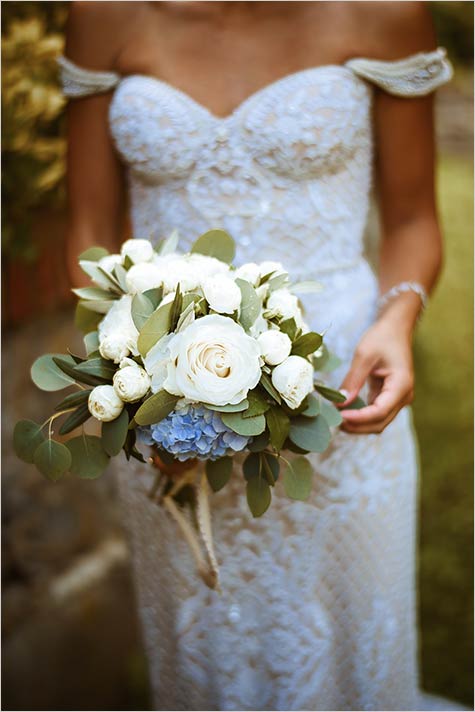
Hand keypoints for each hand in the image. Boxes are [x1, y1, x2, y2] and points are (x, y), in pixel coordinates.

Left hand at [338, 318, 414, 434]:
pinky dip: (360, 416)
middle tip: (333, 421)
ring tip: (336, 418)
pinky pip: (375, 413)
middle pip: (379, 423)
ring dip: (358, 424)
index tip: (339, 416)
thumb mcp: (364, 355)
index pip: (379, 412)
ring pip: (378, 422)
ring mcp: (398, 399)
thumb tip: (339, 404)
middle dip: (357, 426)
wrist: (395, 329)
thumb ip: (352, 381)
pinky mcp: (389, 397)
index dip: (358, 418)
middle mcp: (403, 396)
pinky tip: (343, 411)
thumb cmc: (382, 337)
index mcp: (401, 385)